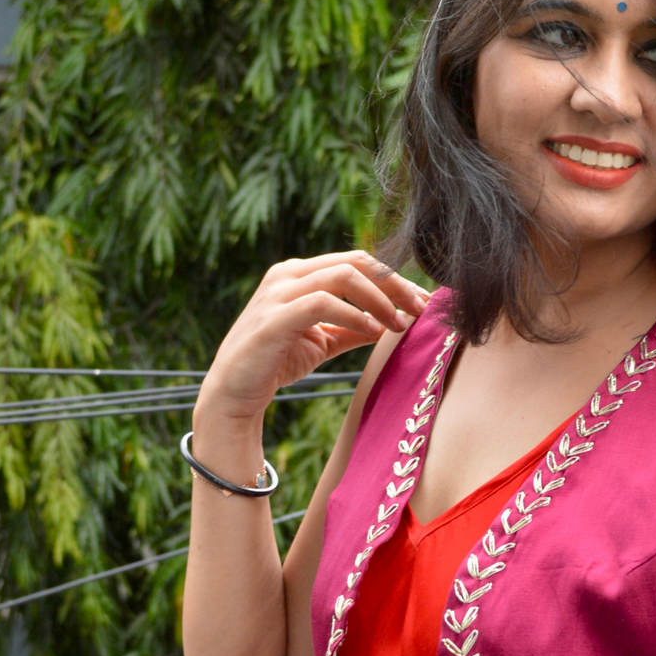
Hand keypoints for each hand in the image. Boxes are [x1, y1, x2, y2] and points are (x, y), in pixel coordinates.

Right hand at [193, 252, 428, 448]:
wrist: (233, 393)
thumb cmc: (276, 362)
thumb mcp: (323, 341)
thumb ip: (353, 327)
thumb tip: (392, 320)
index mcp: (300, 274)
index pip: (358, 263)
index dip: (394, 280)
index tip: (423, 303)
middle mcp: (288, 275)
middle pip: (356, 262)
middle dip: (394, 284)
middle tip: (420, 309)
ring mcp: (278, 293)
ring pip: (342, 276)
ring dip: (379, 299)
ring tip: (399, 324)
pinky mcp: (273, 317)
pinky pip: (322, 302)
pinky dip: (353, 314)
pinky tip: (373, 330)